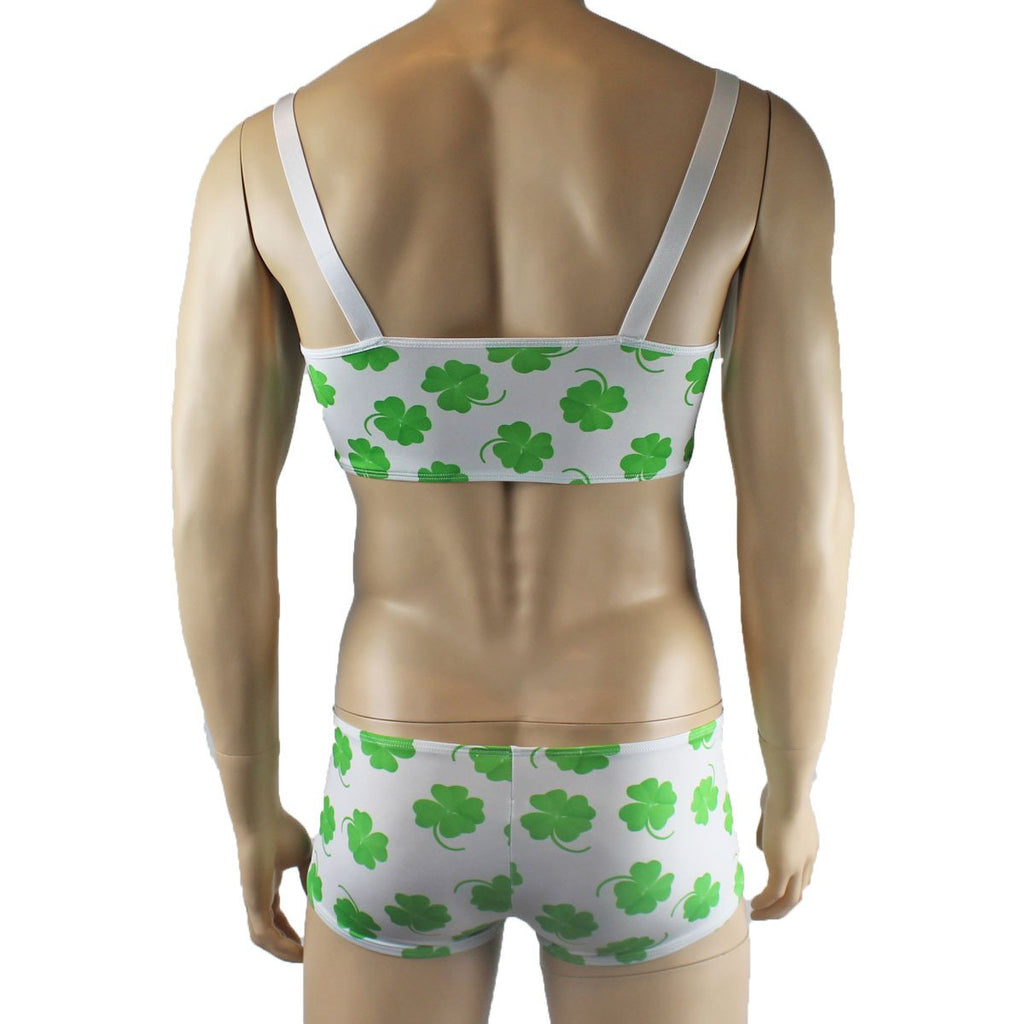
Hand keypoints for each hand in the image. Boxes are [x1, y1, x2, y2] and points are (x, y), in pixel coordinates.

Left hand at [234, 806, 312, 961]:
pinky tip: (298, 951)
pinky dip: (280, 946)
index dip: (289, 930)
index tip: (306, 939)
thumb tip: (317, 894)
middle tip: (305, 956)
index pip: (275, 916)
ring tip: (302, 958)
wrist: (262, 819)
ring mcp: (253, 901)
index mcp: (268, 885)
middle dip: (285, 947)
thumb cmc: (281, 829)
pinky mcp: (253, 903)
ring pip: (264, 939)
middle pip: (269, 932)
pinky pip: (265, 934)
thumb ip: (309, 875)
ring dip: (282, 951)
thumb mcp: (304, 855)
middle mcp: (258, 896)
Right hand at [750, 783, 818, 919]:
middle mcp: (807, 861)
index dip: (790, 887)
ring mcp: (797, 866)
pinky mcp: (783, 868)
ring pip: (789, 900)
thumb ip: (770, 832)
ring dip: (773, 911)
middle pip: (798, 893)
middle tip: (765, 911)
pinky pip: (773, 895)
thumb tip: (763, 848)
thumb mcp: (776, 814)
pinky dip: (764, 904)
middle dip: (782, 906)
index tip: (775, 892)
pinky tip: (753, 905)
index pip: (804, 876)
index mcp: (809, 847)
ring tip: (757, 915)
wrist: (789, 793)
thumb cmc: (780, 792)